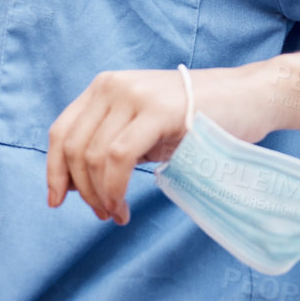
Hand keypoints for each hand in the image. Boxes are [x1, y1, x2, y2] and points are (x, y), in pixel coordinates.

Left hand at [45, 65, 271, 224]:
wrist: (247, 98)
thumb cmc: (197, 120)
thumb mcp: (142, 130)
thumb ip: (107, 148)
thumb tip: (71, 185)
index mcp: (103, 88)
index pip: (60, 131)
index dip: (53, 170)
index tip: (56, 201)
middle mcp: (111, 86)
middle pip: (72, 147)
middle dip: (81, 190)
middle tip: (102, 214)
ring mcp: (133, 95)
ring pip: (93, 156)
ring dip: (100, 195)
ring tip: (116, 214)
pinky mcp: (157, 110)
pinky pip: (118, 157)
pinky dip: (114, 189)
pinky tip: (123, 206)